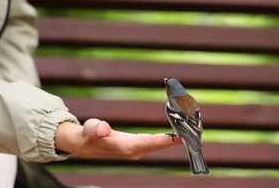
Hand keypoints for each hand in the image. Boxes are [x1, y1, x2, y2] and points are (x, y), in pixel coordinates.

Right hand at [55, 118, 180, 159]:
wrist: (84, 144)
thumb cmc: (88, 136)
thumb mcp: (90, 129)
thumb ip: (97, 129)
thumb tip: (104, 129)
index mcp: (126, 147)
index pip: (149, 143)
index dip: (165, 140)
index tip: (181, 136)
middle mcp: (134, 150)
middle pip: (159, 144)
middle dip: (176, 138)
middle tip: (195, 129)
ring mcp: (137, 149)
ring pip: (159, 143)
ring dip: (174, 138)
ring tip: (190, 128)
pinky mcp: (138, 146)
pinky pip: (156, 141)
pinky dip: (167, 137)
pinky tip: (176, 131)